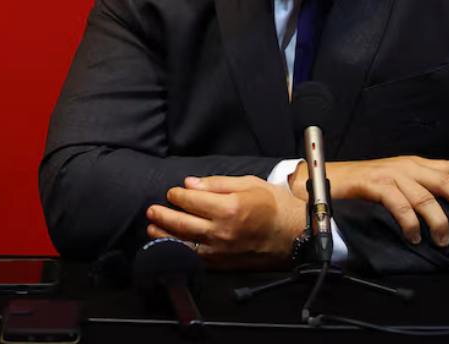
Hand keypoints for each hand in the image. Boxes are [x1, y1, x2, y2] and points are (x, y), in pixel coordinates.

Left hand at [145, 176, 307, 269]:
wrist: (296, 235)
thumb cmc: (275, 206)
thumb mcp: (248, 184)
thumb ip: (216, 183)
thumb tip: (189, 184)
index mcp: (228, 208)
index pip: (189, 201)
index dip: (176, 195)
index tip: (172, 192)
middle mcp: (222, 231)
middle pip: (181, 223)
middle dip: (162, 215)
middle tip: (152, 210)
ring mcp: (222, 251)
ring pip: (183, 244)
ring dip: (163, 236)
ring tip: (152, 228)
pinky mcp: (224, 265)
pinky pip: (196, 260)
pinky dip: (179, 253)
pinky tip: (170, 247)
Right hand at [289, 156, 448, 246]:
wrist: (320, 178)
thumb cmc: (359, 184)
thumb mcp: (391, 182)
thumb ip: (412, 189)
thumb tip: (439, 208)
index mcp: (410, 164)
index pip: (447, 165)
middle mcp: (404, 166)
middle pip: (443, 180)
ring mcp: (389, 174)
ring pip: (424, 196)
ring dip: (436, 221)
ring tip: (440, 240)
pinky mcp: (373, 184)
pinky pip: (399, 204)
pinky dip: (410, 222)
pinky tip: (413, 235)